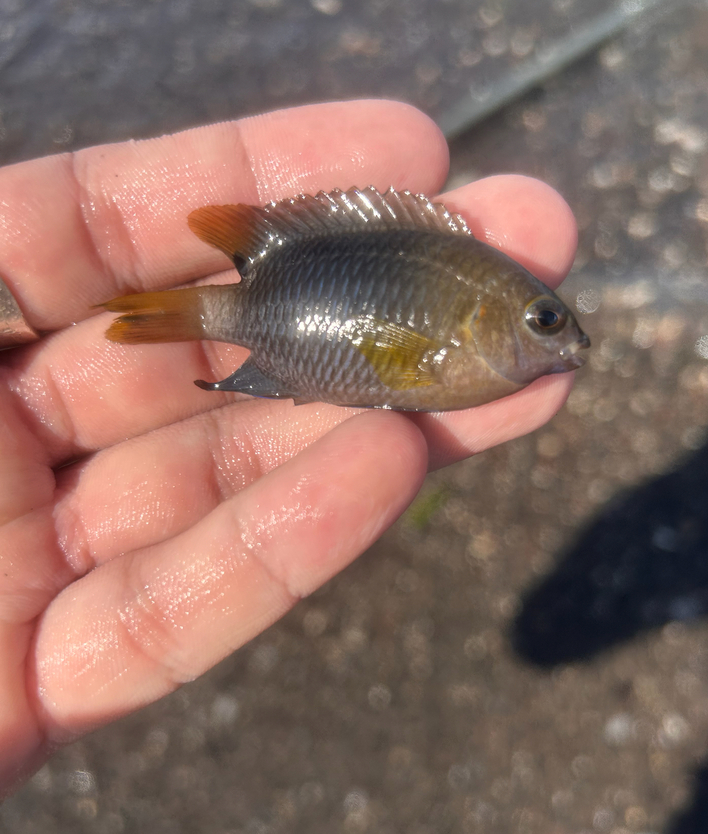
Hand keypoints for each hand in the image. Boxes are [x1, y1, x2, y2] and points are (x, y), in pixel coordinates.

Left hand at [0, 99, 576, 794]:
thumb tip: (118, 195)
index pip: (119, 225)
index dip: (265, 178)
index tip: (407, 146)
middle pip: (213, 354)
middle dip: (375, 301)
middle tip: (530, 249)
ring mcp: (25, 558)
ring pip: (228, 483)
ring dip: (378, 424)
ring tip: (518, 371)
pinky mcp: (41, 687)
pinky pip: (178, 612)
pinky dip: (287, 544)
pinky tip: (394, 472)